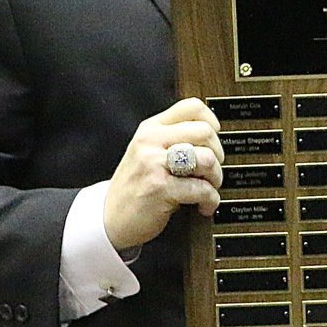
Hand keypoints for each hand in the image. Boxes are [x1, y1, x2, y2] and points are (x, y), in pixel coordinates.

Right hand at [103, 98, 224, 251]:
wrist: (108, 218)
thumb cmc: (133, 186)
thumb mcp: (146, 151)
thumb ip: (172, 139)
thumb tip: (211, 137)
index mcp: (151, 129)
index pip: (191, 107)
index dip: (211, 119)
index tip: (216, 135)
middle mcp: (151, 142)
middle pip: (205, 132)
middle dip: (218, 154)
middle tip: (213, 169)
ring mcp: (154, 164)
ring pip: (207, 158)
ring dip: (216, 177)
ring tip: (209, 187)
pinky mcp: (160, 188)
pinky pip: (201, 188)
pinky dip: (210, 199)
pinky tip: (204, 205)